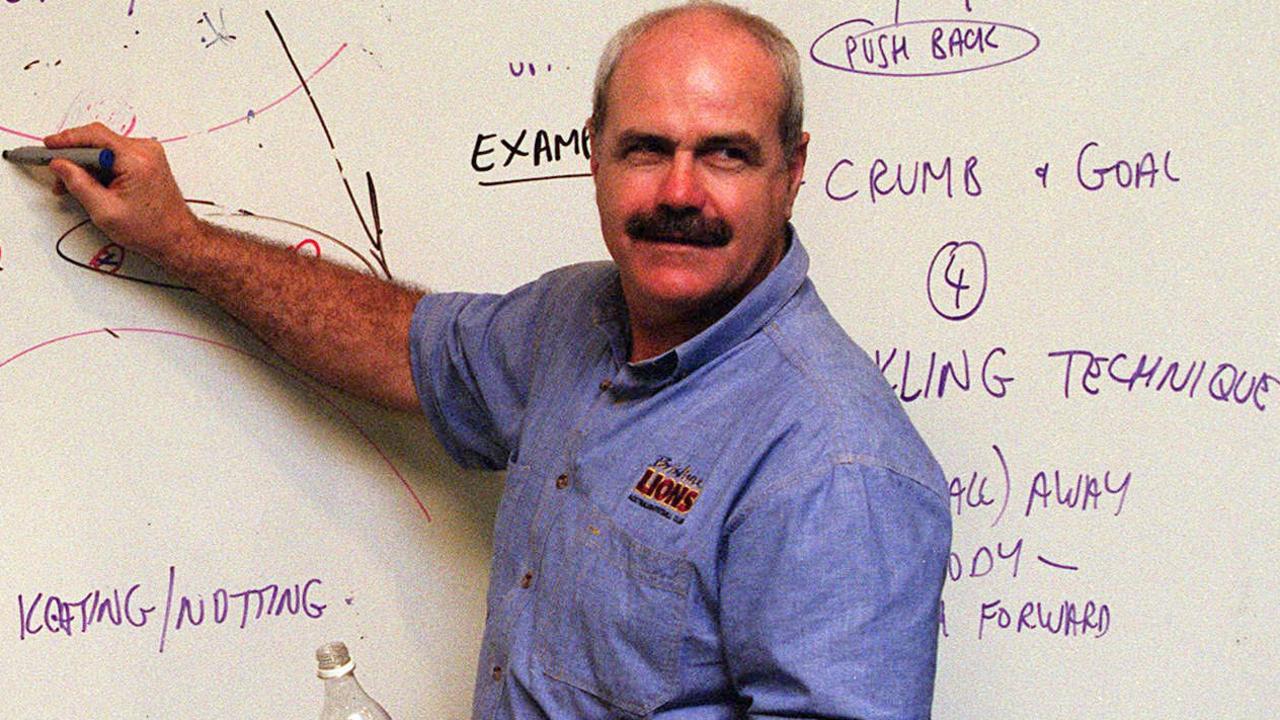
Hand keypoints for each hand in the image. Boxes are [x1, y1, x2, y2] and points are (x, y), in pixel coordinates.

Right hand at [44, 122, 198, 261]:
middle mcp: (146, 150)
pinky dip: (101, 166)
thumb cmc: (150, 229)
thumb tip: (60, 165)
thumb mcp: (104, 210)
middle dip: (74, 157)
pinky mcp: (148, 159)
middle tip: (58, 174)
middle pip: (99, 140)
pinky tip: (92, 182)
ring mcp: (149, 153)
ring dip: (87, 164)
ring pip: (106, 148)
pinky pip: (116, 154)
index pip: (94, 135)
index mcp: (137, 159)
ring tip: (75, 185)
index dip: (66, 139)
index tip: (48, 146)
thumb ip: (78, 184)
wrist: (176, 237)